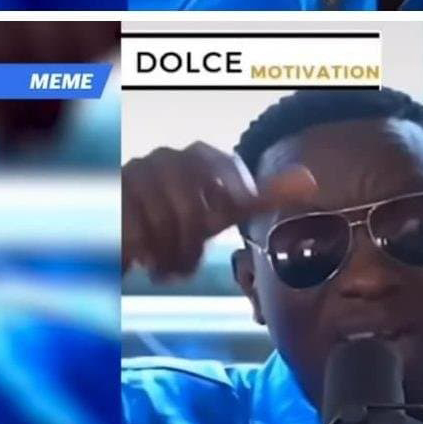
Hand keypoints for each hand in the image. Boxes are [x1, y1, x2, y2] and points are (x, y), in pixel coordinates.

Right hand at [121, 139, 319, 279]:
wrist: (127, 228)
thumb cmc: (183, 218)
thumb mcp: (227, 209)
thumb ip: (266, 194)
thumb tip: (310, 180)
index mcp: (201, 157)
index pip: (223, 170)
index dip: (228, 199)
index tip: (221, 223)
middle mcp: (169, 158)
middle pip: (192, 207)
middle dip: (191, 245)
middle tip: (187, 266)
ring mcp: (138, 174)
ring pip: (164, 223)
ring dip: (168, 255)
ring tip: (164, 266)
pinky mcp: (113, 198)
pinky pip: (136, 232)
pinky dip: (143, 254)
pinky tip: (143, 261)